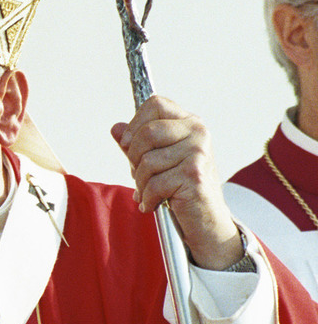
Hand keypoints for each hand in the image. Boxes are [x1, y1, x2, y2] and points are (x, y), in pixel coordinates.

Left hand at [111, 96, 241, 269]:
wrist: (207, 220)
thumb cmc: (182, 188)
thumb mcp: (157, 160)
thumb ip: (136, 144)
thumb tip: (116, 128)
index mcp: (189, 123)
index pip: (156, 104)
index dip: (135, 122)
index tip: (127, 143)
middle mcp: (198, 133)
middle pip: (147, 132)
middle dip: (134, 158)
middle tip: (139, 175)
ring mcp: (198, 153)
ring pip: (147, 161)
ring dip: (141, 182)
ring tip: (149, 191)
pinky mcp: (195, 175)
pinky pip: (155, 183)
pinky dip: (148, 197)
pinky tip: (154, 203)